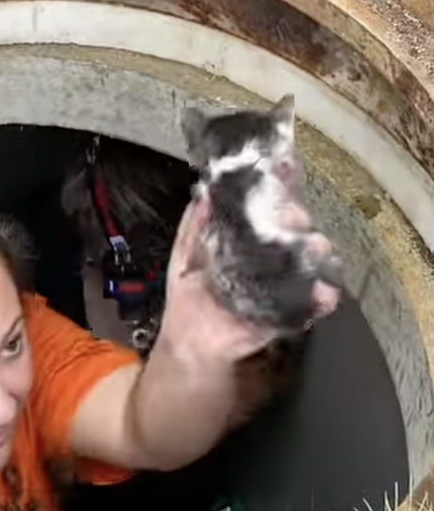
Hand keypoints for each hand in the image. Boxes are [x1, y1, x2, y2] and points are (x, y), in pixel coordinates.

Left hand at [160, 194, 340, 366]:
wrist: (189, 344)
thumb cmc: (188, 298)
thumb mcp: (184, 256)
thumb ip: (194, 226)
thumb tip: (204, 192)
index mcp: (246, 238)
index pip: (267, 205)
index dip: (277, 184)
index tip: (284, 166)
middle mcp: (270, 256)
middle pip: (292, 228)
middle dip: (295, 217)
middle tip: (291, 215)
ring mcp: (282, 284)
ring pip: (308, 260)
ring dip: (314, 250)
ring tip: (311, 246)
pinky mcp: (289, 314)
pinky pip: (311, 305)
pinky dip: (321, 299)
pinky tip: (324, 293)